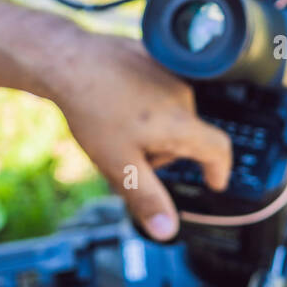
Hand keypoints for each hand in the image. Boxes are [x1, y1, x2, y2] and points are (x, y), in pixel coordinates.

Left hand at [43, 29, 231, 240]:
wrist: (67, 60)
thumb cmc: (93, 110)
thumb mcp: (119, 165)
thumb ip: (147, 199)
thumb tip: (168, 231)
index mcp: (181, 123)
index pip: (219, 149)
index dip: (220, 169)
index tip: (214, 181)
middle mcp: (181, 94)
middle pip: (185, 134)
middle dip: (162, 153)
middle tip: (126, 161)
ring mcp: (167, 71)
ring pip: (168, 112)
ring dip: (151, 127)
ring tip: (113, 131)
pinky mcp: (150, 55)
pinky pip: (155, 88)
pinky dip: (141, 102)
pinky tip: (112, 104)